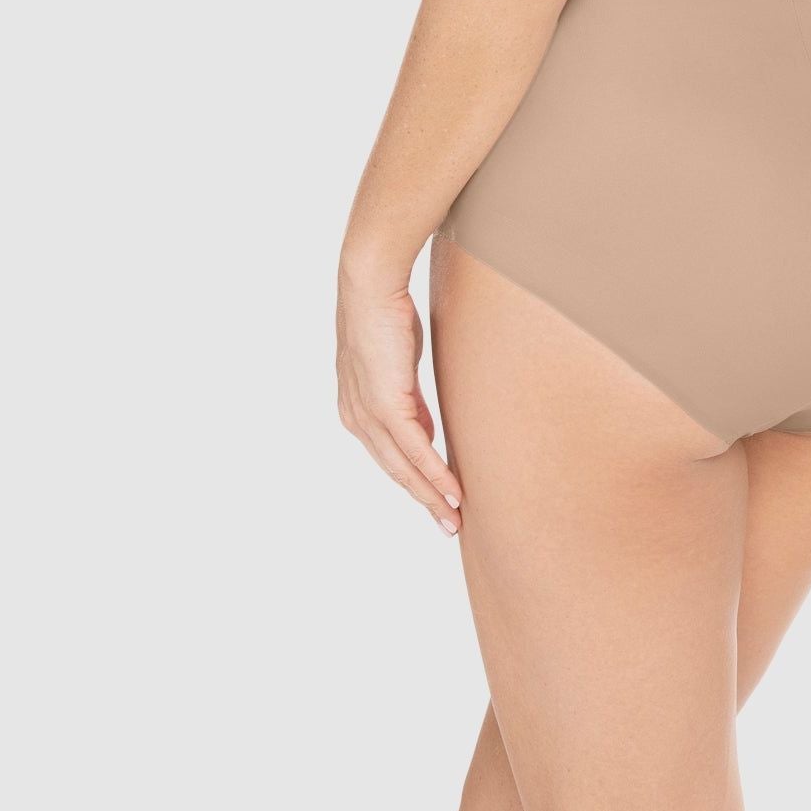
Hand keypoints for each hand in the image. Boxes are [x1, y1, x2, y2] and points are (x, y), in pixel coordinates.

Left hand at [336, 273, 463, 536]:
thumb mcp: (400, 364)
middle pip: (395, 470)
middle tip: (447, 525)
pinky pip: (415, 450)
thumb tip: (425, 430)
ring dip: (431, 497)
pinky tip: (452, 493)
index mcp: (357, 409)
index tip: (437, 499)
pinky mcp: (386, 407)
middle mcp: (357, 418)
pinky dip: (434, 475)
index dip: (414, 479)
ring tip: (453, 520)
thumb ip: (410, 401)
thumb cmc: (386, 312)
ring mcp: (369, 415)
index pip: (389, 453)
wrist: (371, 285)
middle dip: (423, 500)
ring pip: (404, 468)